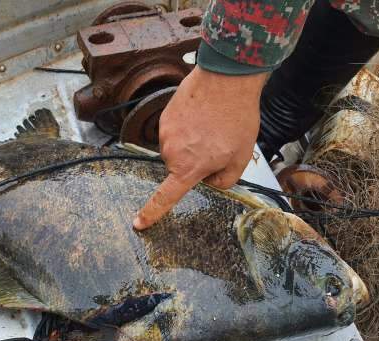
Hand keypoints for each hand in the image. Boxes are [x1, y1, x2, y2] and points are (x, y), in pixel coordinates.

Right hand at [133, 66, 267, 229]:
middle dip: (195, 162)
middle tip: (217, 145)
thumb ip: (225, 180)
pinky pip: (174, 132)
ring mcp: (166, 133)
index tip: (138, 223)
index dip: (151, 212)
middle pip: (179, 168)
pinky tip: (203, 116)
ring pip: (177, 149)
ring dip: (191, 144)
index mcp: (189, 167)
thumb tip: (210, 181)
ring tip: (211, 126)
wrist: (227, 79)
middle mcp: (172, 153)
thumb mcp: (240, 157)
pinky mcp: (165, 117)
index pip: (165, 197)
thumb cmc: (237, 118)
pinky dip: (187, 128)